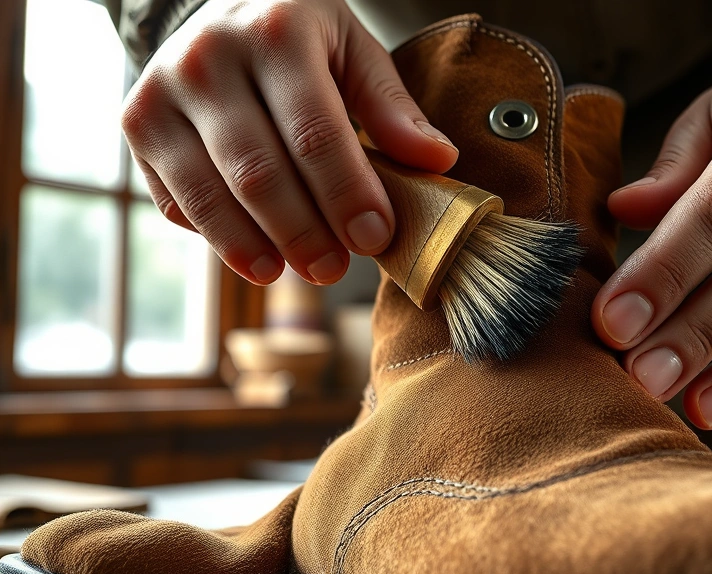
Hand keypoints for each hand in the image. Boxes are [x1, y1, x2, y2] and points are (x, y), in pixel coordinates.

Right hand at [122, 0, 458, 284]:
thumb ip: (392, 106)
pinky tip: (255, 248)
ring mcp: (160, 95)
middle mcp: (206, 60)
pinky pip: (177, 203)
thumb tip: (437, 161)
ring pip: (210, 197)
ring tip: (296, 272)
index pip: (315, 132)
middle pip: (259, 174)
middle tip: (337, 269)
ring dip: (257, 249)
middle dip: (305, 234)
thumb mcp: (353, 51)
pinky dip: (218, 237)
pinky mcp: (136, 128)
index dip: (347, 194)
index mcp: (275, 33)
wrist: (215, 9)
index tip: (375, 237)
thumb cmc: (299, 38)